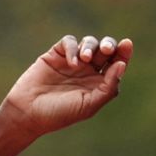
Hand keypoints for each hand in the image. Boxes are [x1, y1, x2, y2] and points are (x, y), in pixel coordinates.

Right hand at [2, 35, 131, 137]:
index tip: (126, 45)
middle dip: (109, 45)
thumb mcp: (89, 105)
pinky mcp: (56, 55)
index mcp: (99, 83)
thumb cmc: (61, 113)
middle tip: (107, 50)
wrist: (29, 112)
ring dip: (91, 46)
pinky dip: (73, 48)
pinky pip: (69, 42)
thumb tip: (121, 65)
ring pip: (89, 43)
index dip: (123, 53)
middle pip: (105, 50)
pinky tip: (71, 62)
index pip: (116, 64)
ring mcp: (72, 62)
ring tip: (85, 59)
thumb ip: (107, 87)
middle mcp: (88, 71)